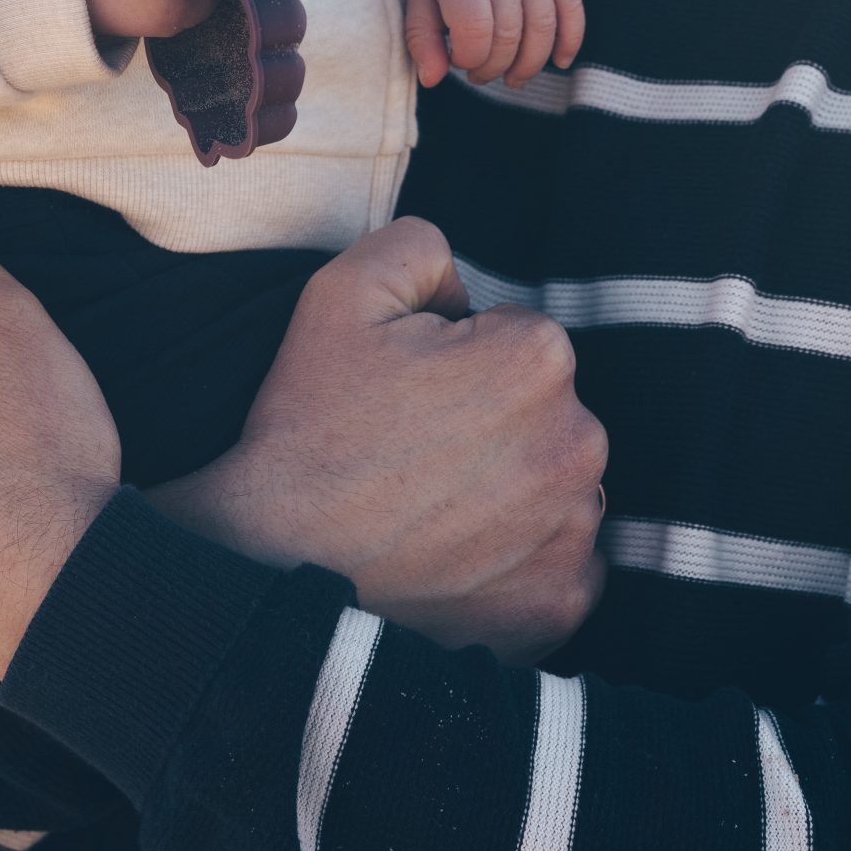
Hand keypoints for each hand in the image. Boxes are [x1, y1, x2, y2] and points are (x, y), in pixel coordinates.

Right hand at [153, 218, 606, 660]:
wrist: (271, 566)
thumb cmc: (307, 426)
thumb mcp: (342, 290)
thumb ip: (421, 247)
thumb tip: (464, 292)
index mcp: (538, 358)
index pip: (516, 338)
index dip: (458, 358)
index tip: (409, 394)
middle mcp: (579, 443)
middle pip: (545, 411)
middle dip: (493, 420)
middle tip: (412, 451)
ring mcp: (573, 532)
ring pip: (554, 484)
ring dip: (512, 489)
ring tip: (428, 507)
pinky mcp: (559, 603)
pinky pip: (560, 561)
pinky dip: (520, 559)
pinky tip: (455, 554)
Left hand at [399, 0, 584, 87]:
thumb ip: (420, 33)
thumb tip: (432, 79)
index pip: (474, 27)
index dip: (468, 57)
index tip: (456, 59)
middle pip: (510, 32)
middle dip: (495, 66)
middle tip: (479, 74)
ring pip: (545, 25)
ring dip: (531, 63)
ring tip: (512, 77)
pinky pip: (572, 4)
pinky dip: (571, 38)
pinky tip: (558, 60)